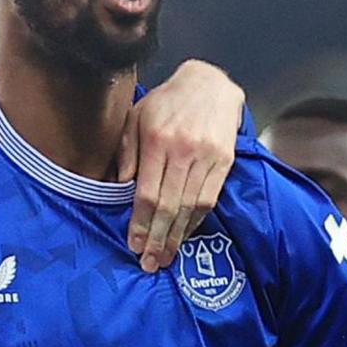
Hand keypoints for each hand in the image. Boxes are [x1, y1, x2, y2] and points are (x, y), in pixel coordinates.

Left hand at [118, 60, 240, 271]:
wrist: (209, 84)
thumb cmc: (165, 104)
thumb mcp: (135, 119)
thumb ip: (127, 154)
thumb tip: (120, 188)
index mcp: (158, 141)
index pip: (148, 193)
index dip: (141, 223)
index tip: (134, 245)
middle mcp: (185, 151)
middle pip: (170, 205)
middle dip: (158, 238)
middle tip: (150, 262)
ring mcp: (209, 157)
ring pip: (192, 206)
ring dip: (178, 235)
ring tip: (166, 256)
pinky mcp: (226, 161)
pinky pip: (210, 198)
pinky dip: (196, 220)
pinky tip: (185, 234)